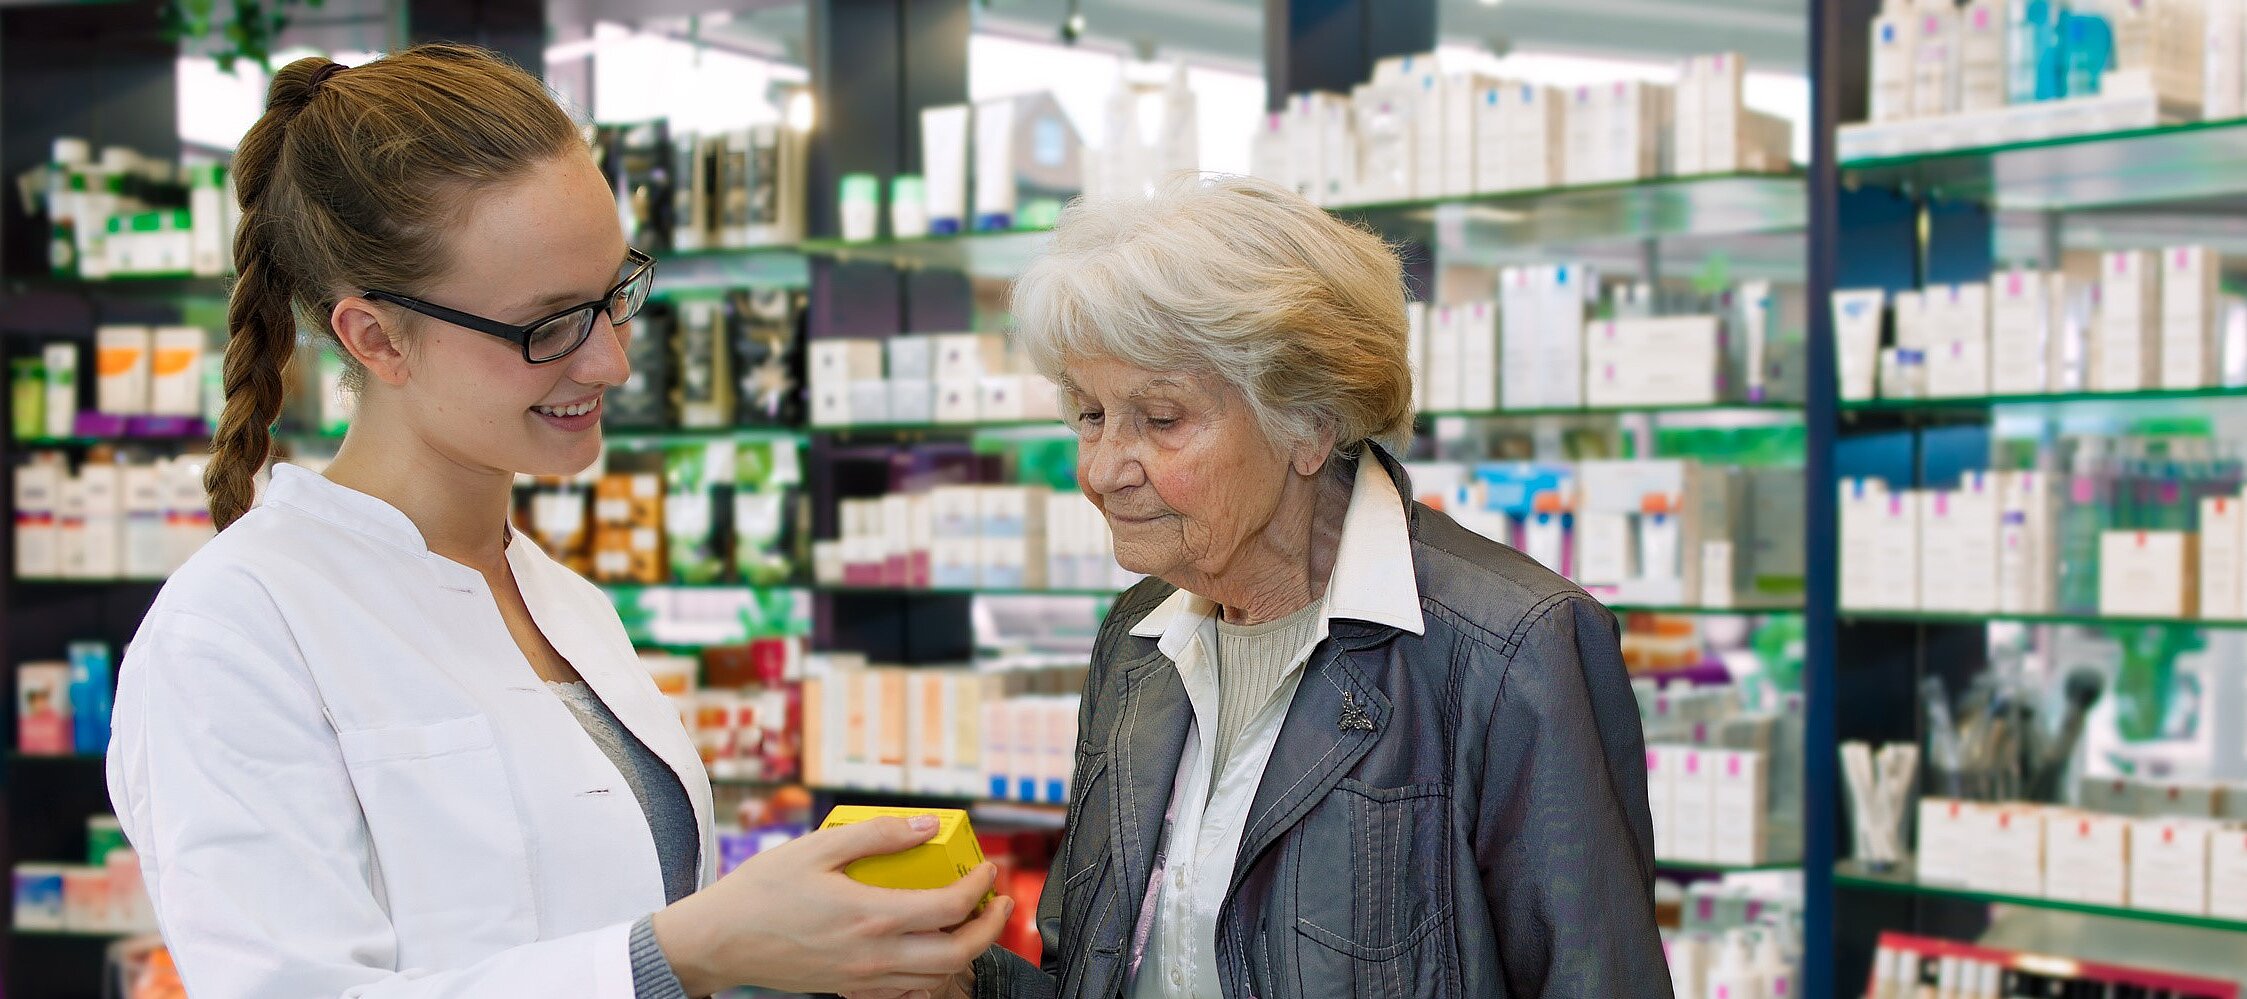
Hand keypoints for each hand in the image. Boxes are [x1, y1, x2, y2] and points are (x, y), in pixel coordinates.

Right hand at [651, 815, 1011, 996]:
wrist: (719, 940)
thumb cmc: (761, 892)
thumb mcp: (817, 847)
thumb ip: (876, 835)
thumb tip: (926, 825)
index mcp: (871, 915)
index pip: (950, 907)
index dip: (980, 886)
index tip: (987, 868)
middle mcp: (874, 954)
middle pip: (957, 954)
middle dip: (990, 929)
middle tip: (998, 904)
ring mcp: (862, 978)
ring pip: (936, 978)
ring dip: (965, 951)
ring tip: (970, 922)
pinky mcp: (848, 989)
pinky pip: (906, 993)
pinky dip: (930, 975)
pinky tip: (929, 951)